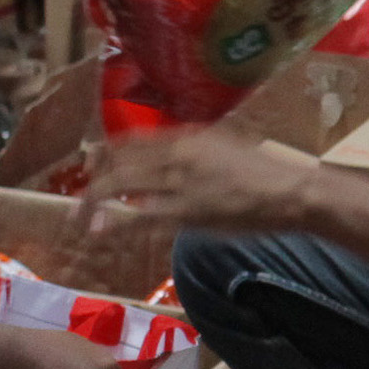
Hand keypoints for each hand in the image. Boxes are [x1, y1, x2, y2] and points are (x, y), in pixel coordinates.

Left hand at [88, 121, 325, 234]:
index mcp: (187, 136)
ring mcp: (178, 183)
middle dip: (94, 179)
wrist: (287, 191)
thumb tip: (174, 157)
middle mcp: (176, 154)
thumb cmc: (264, 169)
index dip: (107, 152)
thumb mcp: (226, 146)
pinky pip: (138, 217)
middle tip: (82, 196)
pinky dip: (114, 224)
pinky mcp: (184, 213)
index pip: (133, 140)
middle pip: (119, 162)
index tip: (94, 163)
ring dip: (95, 201)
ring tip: (80, 216)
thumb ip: (196, 150)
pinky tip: (99, 232)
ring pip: (121, 186)